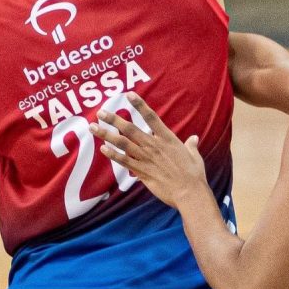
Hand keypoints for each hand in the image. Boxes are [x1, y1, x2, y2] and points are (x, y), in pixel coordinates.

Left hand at [91, 92, 206, 208]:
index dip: (139, 105)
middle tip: (100, 112)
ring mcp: (146, 158)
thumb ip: (191, 145)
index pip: (151, 117)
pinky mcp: (142, 172)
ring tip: (93, 128)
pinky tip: (103, 149)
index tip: (128, 95)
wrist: (189, 193)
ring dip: (106, 134)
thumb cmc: (194, 174)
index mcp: (167, 138)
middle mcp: (154, 145)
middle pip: (130, 128)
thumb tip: (193, 138)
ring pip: (122, 143)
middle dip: (113, 119)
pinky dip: (112, 154)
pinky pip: (124, 161)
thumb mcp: (194, 156)